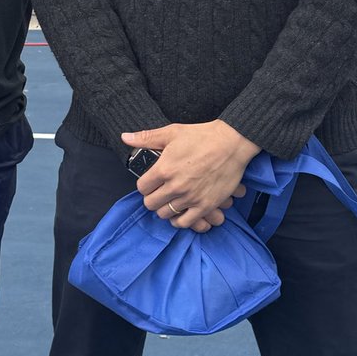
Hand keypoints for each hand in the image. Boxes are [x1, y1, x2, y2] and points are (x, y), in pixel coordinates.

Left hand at [122, 120, 259, 231]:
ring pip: (166, 215)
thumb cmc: (201, 136)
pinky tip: (180, 212)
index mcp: (164, 168)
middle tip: (158, 192)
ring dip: (165, 209)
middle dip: (152, 198)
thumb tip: (125, 137)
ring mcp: (191, 198)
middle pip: (151, 204)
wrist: (231, 143)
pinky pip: (185, 223)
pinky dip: (180, 220)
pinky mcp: (206, 206)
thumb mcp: (171, 132)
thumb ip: (146, 138)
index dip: (144, 185)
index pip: (142, 188)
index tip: (149, 182)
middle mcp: (175, 186)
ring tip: (169, 201)